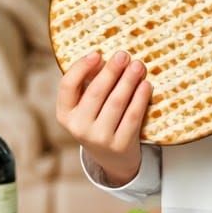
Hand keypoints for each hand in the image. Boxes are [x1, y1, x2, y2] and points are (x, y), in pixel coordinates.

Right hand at [56, 50, 152, 184]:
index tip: (97, 53)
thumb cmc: (99, 121)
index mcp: (65, 114)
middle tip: (124, 55)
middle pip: (96, 92)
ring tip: (138, 65)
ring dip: (128, 80)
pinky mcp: (120, 145)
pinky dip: (140, 98)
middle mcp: (78, 127)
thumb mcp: (86, 107)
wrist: (113, 159)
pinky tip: (146, 85)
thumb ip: (89, 83)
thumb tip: (104, 58)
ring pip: (116, 102)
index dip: (81, 67)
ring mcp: (99, 138)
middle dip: (111, 71)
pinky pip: (132, 116)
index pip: (67, 86)